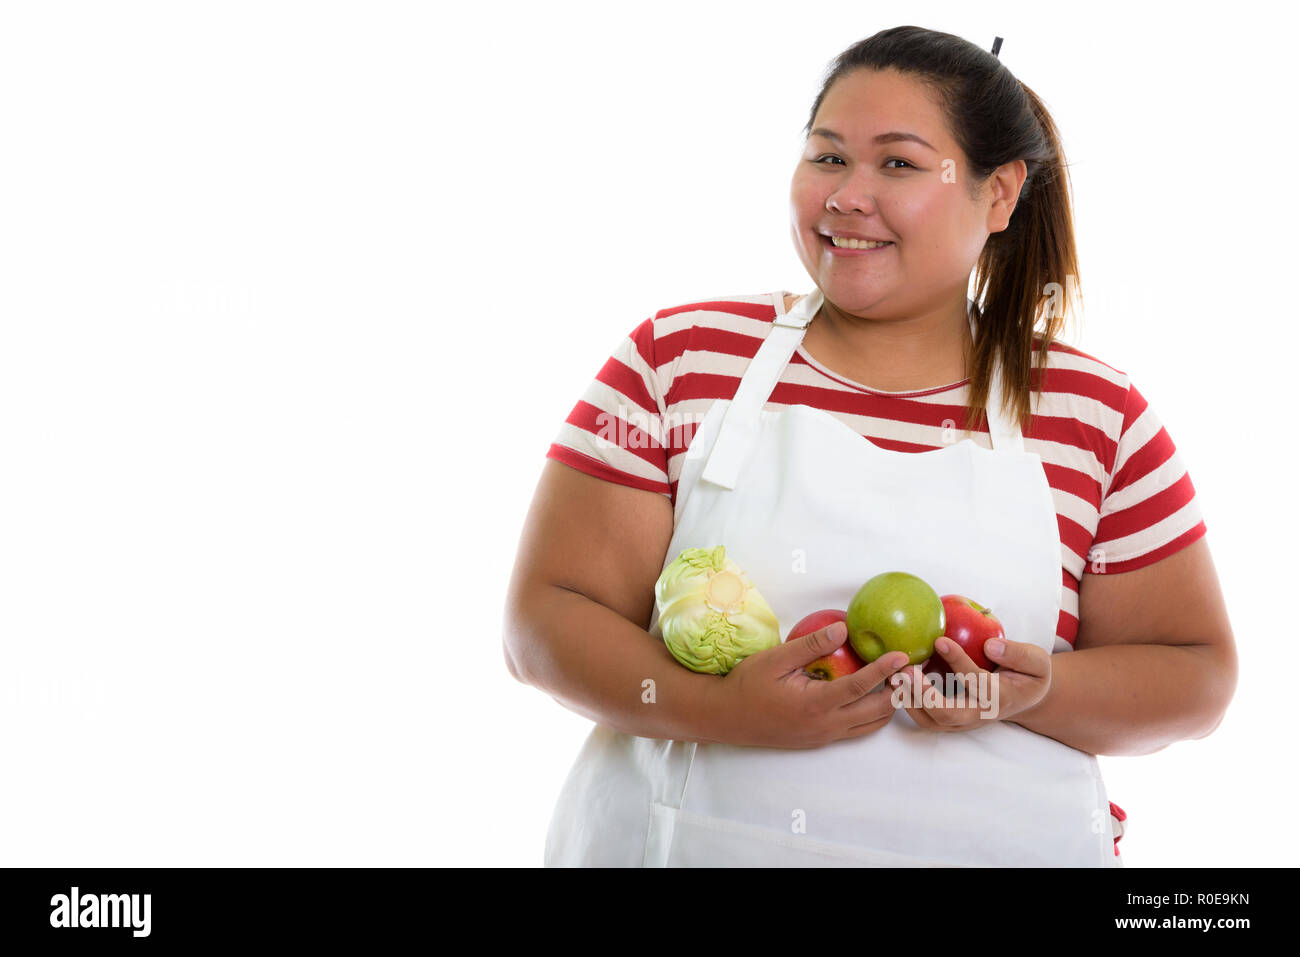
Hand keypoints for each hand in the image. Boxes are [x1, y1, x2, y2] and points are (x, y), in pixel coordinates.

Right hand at [707, 621, 911, 748]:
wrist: (726, 717)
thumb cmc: (747, 684)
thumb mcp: (776, 659)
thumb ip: (810, 645)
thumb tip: (842, 628)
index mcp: (815, 705)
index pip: (860, 687)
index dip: (884, 671)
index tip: (902, 656)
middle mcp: (825, 725)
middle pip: (876, 712)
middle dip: (897, 692)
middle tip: (909, 670)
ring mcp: (824, 736)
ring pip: (870, 726)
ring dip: (886, 705)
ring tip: (895, 681)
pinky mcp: (819, 740)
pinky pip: (855, 730)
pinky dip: (870, 714)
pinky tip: (869, 695)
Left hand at [893, 635, 1050, 730]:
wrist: (1025, 698)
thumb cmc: (1029, 675)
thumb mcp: (1037, 662)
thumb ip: (1019, 655)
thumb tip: (990, 646)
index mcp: (1000, 697)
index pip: (976, 682)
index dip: (957, 662)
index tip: (939, 641)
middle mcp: (978, 714)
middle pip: (946, 715)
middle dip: (923, 695)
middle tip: (905, 670)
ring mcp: (962, 721)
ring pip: (930, 720)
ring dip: (908, 700)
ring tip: (894, 674)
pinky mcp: (949, 720)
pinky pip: (923, 717)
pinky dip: (907, 701)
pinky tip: (896, 678)